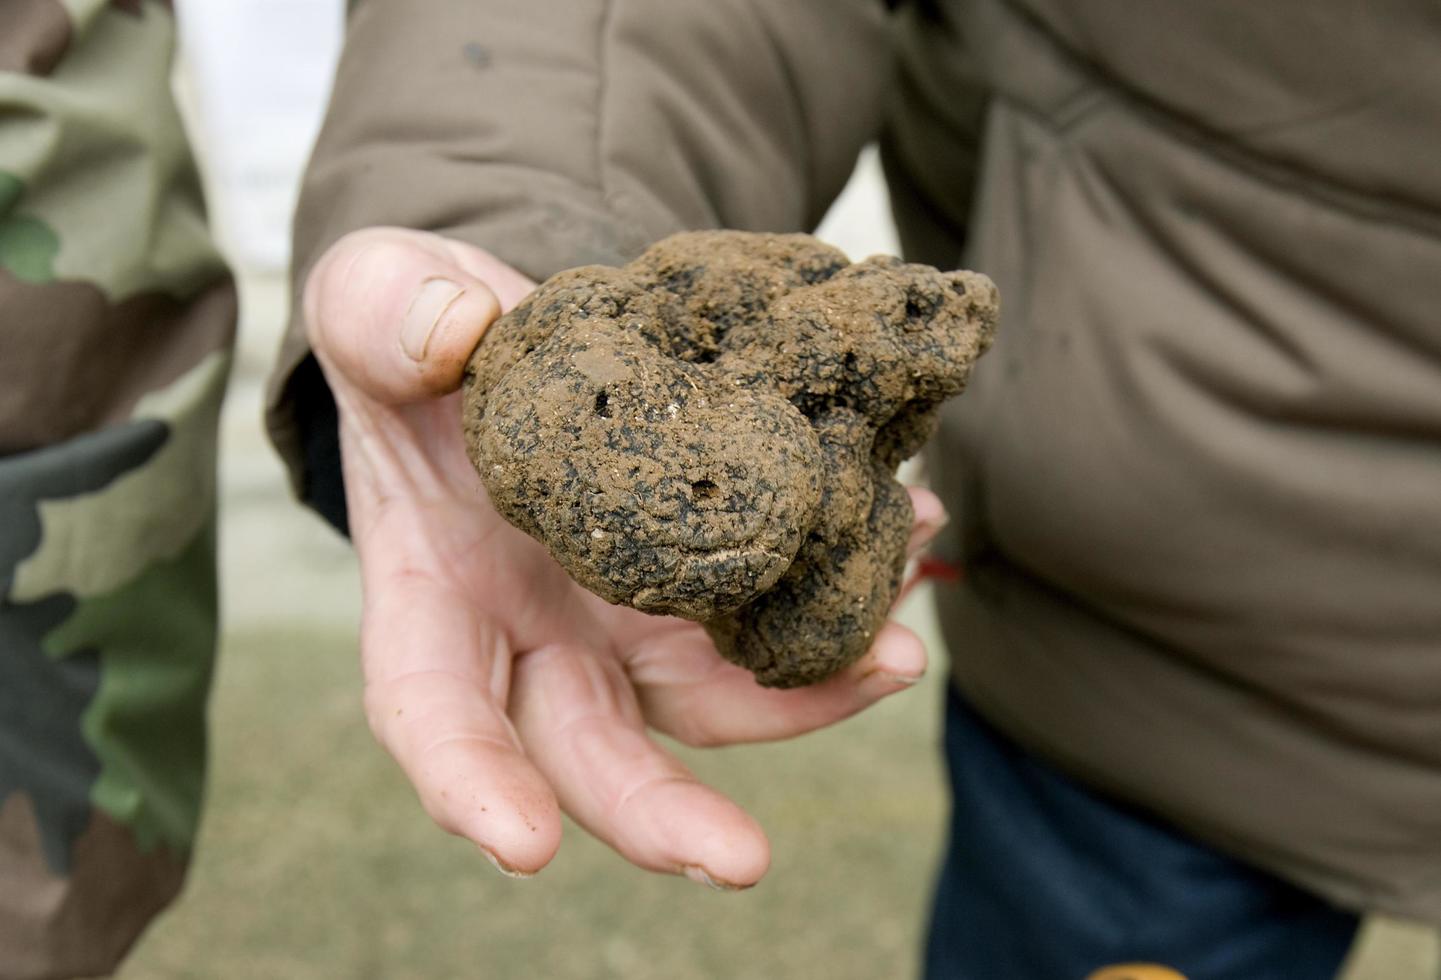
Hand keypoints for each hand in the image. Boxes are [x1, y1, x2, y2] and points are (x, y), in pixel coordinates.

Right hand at [303, 227, 947, 887]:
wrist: (505, 337)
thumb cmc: (416, 333)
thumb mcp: (378, 299)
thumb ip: (384, 313)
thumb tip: (454, 329)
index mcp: (433, 591)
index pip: (431, 707)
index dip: (469, 781)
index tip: (523, 845)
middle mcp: (532, 635)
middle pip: (590, 750)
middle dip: (663, 814)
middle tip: (744, 862)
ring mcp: (624, 620)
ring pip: (711, 701)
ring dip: (802, 700)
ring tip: (893, 651)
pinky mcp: (699, 584)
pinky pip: (770, 620)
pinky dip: (836, 608)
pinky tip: (901, 546)